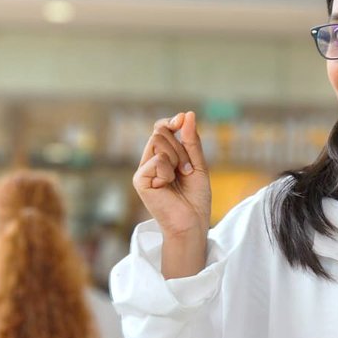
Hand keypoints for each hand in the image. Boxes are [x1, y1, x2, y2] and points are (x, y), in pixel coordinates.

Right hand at [133, 111, 211, 242]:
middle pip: (160, 133)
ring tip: (179, 178)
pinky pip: (157, 160)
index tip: (183, 118)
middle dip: (180, 148)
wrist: (193, 222)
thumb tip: (188, 115)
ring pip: (158, 142)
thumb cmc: (196, 198)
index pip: (160, 129)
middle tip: (186, 169)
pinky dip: (169, 171)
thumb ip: (191, 141)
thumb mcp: (198, 165)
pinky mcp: (139, 180)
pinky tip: (168, 185)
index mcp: (162, 157)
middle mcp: (150, 161)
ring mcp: (143, 170)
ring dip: (177, 159)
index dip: (171, 122)